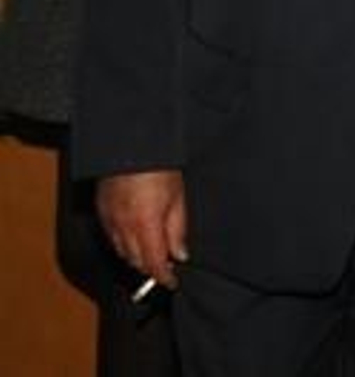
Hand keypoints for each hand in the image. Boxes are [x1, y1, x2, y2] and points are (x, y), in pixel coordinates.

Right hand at [96, 170, 186, 288]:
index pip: (153, 262)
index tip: (172, 282)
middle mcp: (123, 227)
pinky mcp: (101, 213)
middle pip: (136, 261)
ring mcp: (109, 221)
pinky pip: (112, 239)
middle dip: (151, 268)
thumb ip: (177, 230)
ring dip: (137, 258)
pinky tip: (136, 240)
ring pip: (122, 252)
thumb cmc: (159, 168)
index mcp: (145, 224)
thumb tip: (179, 254)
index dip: (163, 277)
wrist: (131, 147)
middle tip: (166, 268)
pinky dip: (124, 245)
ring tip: (153, 255)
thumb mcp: (177, 197)